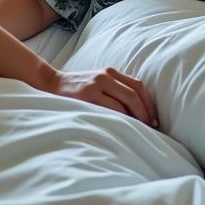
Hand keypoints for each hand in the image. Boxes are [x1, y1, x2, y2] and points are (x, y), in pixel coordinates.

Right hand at [43, 67, 157, 127]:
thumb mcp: (99, 83)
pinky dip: (119, 120)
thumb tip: (138, 112)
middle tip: (150, 128)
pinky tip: (121, 129)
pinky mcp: (86, 96)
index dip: (149, 104)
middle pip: (134, 94)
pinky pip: (109, 110)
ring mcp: (95, 85)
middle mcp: (105, 76)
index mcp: (111, 72)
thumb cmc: (78, 89)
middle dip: (145, 113)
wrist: (51, 83)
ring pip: (123, 103)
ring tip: (138, 132)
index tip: (154, 120)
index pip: (138, 86)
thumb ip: (115, 90)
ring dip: (134, 119)